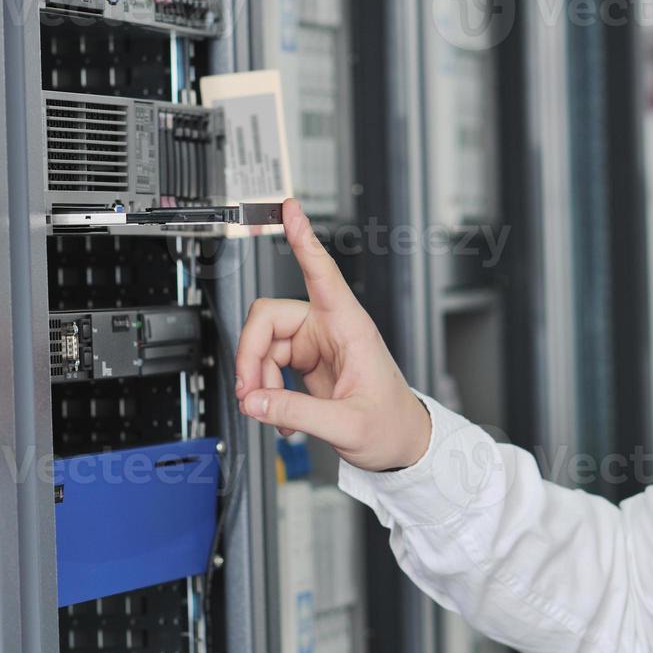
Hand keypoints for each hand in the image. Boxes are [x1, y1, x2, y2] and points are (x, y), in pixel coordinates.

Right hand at [235, 199, 431, 471]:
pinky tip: (282, 416)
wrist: (402, 443)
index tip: (290, 209)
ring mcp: (317, 344)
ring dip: (257, 379)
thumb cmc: (391, 425)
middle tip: (250, 393)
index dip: (304, 240)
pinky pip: (269, 366)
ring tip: (272, 413)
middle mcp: (330, 328)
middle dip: (251, 355)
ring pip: (262, 344)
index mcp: (350, 328)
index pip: (323, 273)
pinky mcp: (307, 363)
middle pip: (267, 317)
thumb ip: (296, 413)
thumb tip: (254, 401)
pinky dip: (267, 392)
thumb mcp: (346, 425)